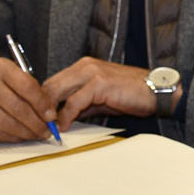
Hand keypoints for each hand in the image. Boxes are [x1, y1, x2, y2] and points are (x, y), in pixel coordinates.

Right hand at [0, 57, 58, 142]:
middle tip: (46, 131)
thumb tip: (50, 114)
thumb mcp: (9, 79)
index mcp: (0, 67)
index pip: (27, 86)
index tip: (52, 116)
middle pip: (18, 107)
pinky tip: (19, 137)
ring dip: (25, 133)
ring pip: (7, 122)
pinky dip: (11, 137)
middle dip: (36, 123)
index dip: (42, 104)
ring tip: (35, 135)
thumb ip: (29, 91)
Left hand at [43, 57, 169, 126]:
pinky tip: (64, 126)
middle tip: (37, 125)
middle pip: (50, 85)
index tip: (37, 118)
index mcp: (84, 67)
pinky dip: (66, 116)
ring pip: (57, 91)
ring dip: (49, 112)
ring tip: (47, 128)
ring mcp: (91, 73)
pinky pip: (74, 102)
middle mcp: (84, 66)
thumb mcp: (101, 99)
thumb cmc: (132, 95)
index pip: (52, 82)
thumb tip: (62, 118)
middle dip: (40, 107)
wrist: (156, 91)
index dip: (42, 101)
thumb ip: (81, 105)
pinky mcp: (99, 84)